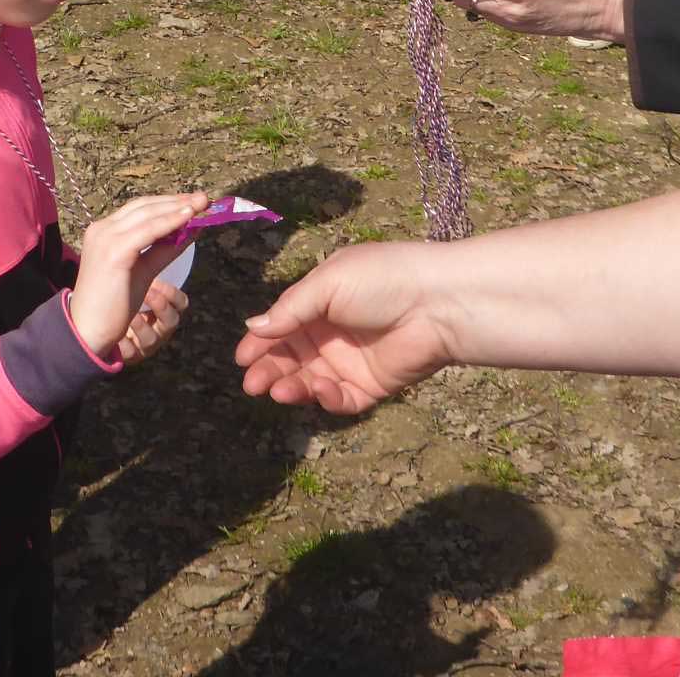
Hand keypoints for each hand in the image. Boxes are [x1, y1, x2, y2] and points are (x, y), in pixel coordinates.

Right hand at [70, 193, 210, 358]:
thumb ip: (163, 249)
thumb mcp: (144, 270)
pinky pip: (149, 231)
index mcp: (104, 231)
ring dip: (178, 207)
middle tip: (204, 198)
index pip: (139, 208)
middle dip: (177, 200)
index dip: (168, 202)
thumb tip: (190, 231)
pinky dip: (170, 221)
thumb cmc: (114, 304)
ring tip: (202, 204)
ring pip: (148, 214)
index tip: (193, 202)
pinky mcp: (114, 251)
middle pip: (145, 206)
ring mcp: (106, 237)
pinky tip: (189, 217)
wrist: (89, 330)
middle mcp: (102, 228)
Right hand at [237, 243, 453, 413]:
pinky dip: (325, 398)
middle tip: (251, 384)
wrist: (438, 303)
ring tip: (278, 391)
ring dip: (292, 387)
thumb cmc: (382, 280)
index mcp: (321, 302)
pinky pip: (341, 399)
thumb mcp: (328, 283)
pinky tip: (318, 388)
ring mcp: (351, 361)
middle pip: (291, 358)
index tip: (241, 358)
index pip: (282, 326)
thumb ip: (290, 309)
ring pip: (310, 382)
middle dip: (269, 370)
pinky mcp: (371, 386)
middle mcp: (333, 333)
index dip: (260, 342)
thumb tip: (252, 327)